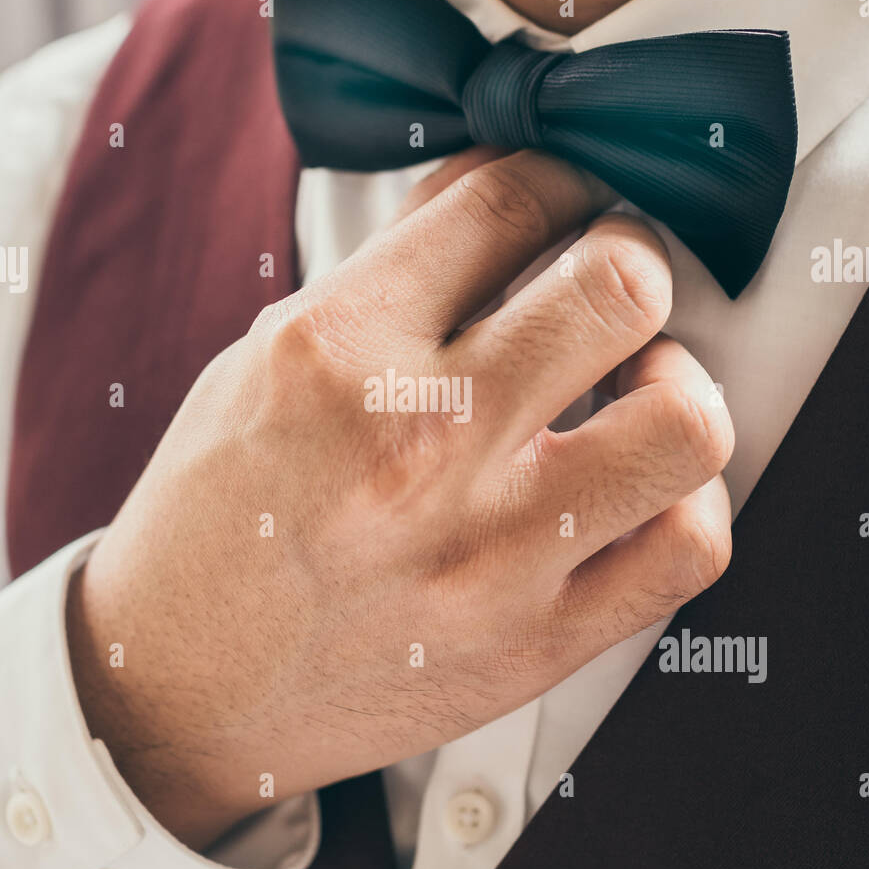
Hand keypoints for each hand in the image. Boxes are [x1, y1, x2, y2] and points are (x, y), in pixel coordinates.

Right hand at [67, 149, 733, 849]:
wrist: (181, 688)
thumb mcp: (263, 360)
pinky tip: (640, 488)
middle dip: (628, 257)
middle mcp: (425, 439)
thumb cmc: (215, 519)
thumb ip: (388, 269)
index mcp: (339, 350)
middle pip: (618, 283)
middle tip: (608, 283)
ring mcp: (491, 550)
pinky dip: (688, 502)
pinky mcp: (536, 641)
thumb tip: (496, 183)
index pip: (507, 203)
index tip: (568, 199)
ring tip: (637, 386)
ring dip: (676, 379)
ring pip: (685, 419)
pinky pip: (688, 550)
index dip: (560, 179)